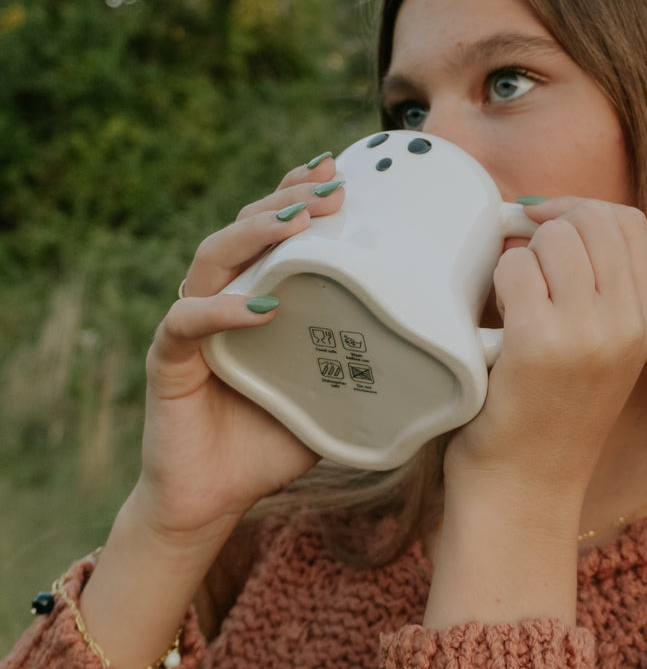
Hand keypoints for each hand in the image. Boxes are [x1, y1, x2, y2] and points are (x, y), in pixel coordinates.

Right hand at [134, 155, 346, 548]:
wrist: (214, 500)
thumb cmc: (274, 438)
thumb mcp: (338, 393)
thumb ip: (375, 365)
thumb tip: (455, 352)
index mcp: (256, 293)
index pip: (271, 225)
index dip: (298, 189)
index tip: (338, 168)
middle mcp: (220, 296)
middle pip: (243, 226)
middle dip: (288, 199)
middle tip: (333, 190)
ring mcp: (191, 325)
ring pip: (213, 258)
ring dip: (255, 234)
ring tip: (298, 223)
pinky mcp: (168, 361)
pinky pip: (186, 323)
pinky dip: (220, 310)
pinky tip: (259, 307)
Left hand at [424, 197, 646, 628]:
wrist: (522, 493)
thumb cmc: (545, 417)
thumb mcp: (599, 352)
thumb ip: (596, 291)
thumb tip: (551, 218)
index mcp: (646, 322)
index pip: (629, 223)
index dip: (581, 208)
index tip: (542, 223)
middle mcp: (627, 324)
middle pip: (593, 219)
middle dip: (547, 222)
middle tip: (518, 257)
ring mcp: (587, 333)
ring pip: (554, 237)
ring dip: (520, 253)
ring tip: (507, 299)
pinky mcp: (539, 344)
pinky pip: (514, 269)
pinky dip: (494, 281)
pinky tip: (491, 320)